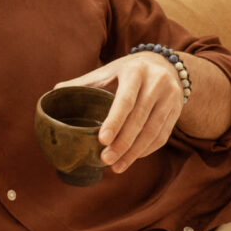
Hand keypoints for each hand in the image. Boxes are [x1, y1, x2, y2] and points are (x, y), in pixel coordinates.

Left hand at [55, 52, 183, 172]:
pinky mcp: (177, 111)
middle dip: (123, 143)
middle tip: (105, 159)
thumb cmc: (126, 72)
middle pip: (140, 119)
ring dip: (134, 152)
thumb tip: (54, 93)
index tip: (102, 140)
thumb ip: (83, 83)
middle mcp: (157, 83)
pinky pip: (162, 136)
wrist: (163, 64)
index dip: (114, 121)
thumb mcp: (107, 71)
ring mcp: (170, 97)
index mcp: (135, 71)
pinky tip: (131, 159)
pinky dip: (146, 150)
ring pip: (153, 131)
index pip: (126, 99)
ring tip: (116, 166)